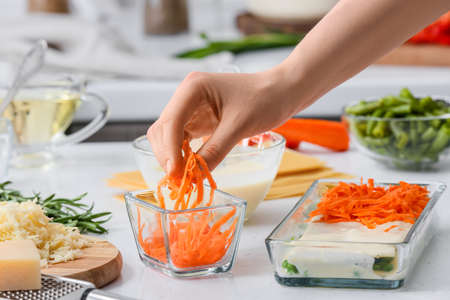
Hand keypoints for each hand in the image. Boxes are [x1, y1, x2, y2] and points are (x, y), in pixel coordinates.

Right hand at [147, 69, 305, 176]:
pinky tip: (190, 167)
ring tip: (184, 177)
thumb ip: (215, 150)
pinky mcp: (198, 119)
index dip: (169, 150)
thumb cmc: (264, 99)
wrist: (281, 91)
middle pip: (163, 129)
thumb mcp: (239, 126)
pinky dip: (182, 154)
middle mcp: (186, 96)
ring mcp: (190, 107)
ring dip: (173, 156)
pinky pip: (182, 139)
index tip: (175, 174)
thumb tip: (195, 176)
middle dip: (168, 155)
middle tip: (179, 180)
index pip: (171, 122)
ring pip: (169, 136)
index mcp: (193, 88)